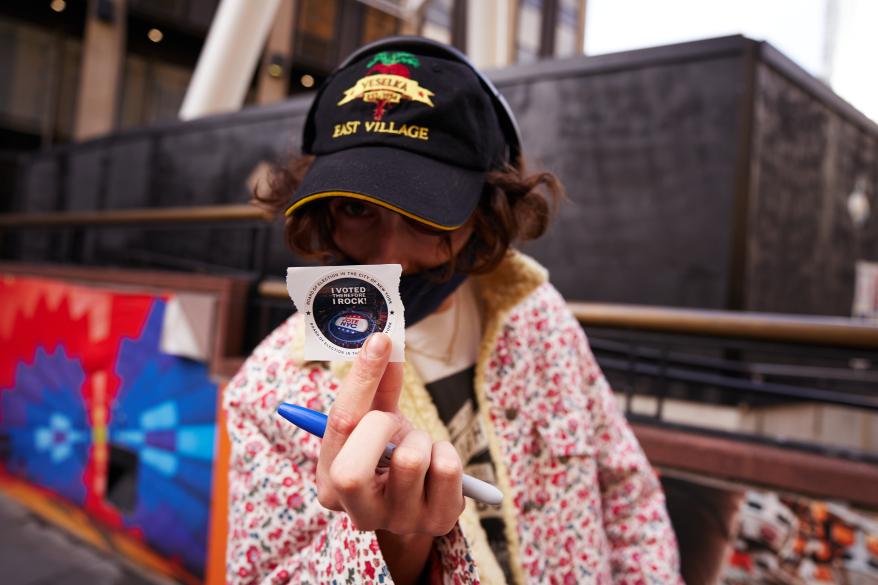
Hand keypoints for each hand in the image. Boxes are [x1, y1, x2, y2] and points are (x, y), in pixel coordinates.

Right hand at [316, 333, 465, 535]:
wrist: (419, 503)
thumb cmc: (388, 455)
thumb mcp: (374, 422)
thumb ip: (376, 387)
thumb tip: (385, 343)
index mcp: (330, 484)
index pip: (339, 428)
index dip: (361, 378)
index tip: (380, 341)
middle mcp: (358, 512)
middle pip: (353, 470)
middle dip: (381, 427)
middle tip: (392, 420)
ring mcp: (399, 521)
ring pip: (410, 460)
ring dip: (420, 437)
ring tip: (417, 444)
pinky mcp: (438, 522)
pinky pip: (448, 469)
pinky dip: (447, 452)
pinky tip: (437, 463)